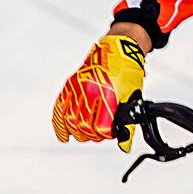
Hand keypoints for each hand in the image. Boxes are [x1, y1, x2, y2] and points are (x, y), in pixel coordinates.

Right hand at [52, 34, 146, 151]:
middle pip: (83, 127)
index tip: (109, 133)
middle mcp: (90, 91)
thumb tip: (124, 145)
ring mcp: (77, 88)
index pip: (100, 128)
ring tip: (85, 134)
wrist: (118, 49)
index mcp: (108, 95)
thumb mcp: (133, 96)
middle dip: (91, 136)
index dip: (105, 135)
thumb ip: (128, 122)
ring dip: (77, 132)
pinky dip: (60, 124)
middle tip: (98, 134)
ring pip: (70, 120)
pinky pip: (60, 108)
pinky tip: (63, 135)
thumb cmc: (127, 72)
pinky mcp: (70, 85)